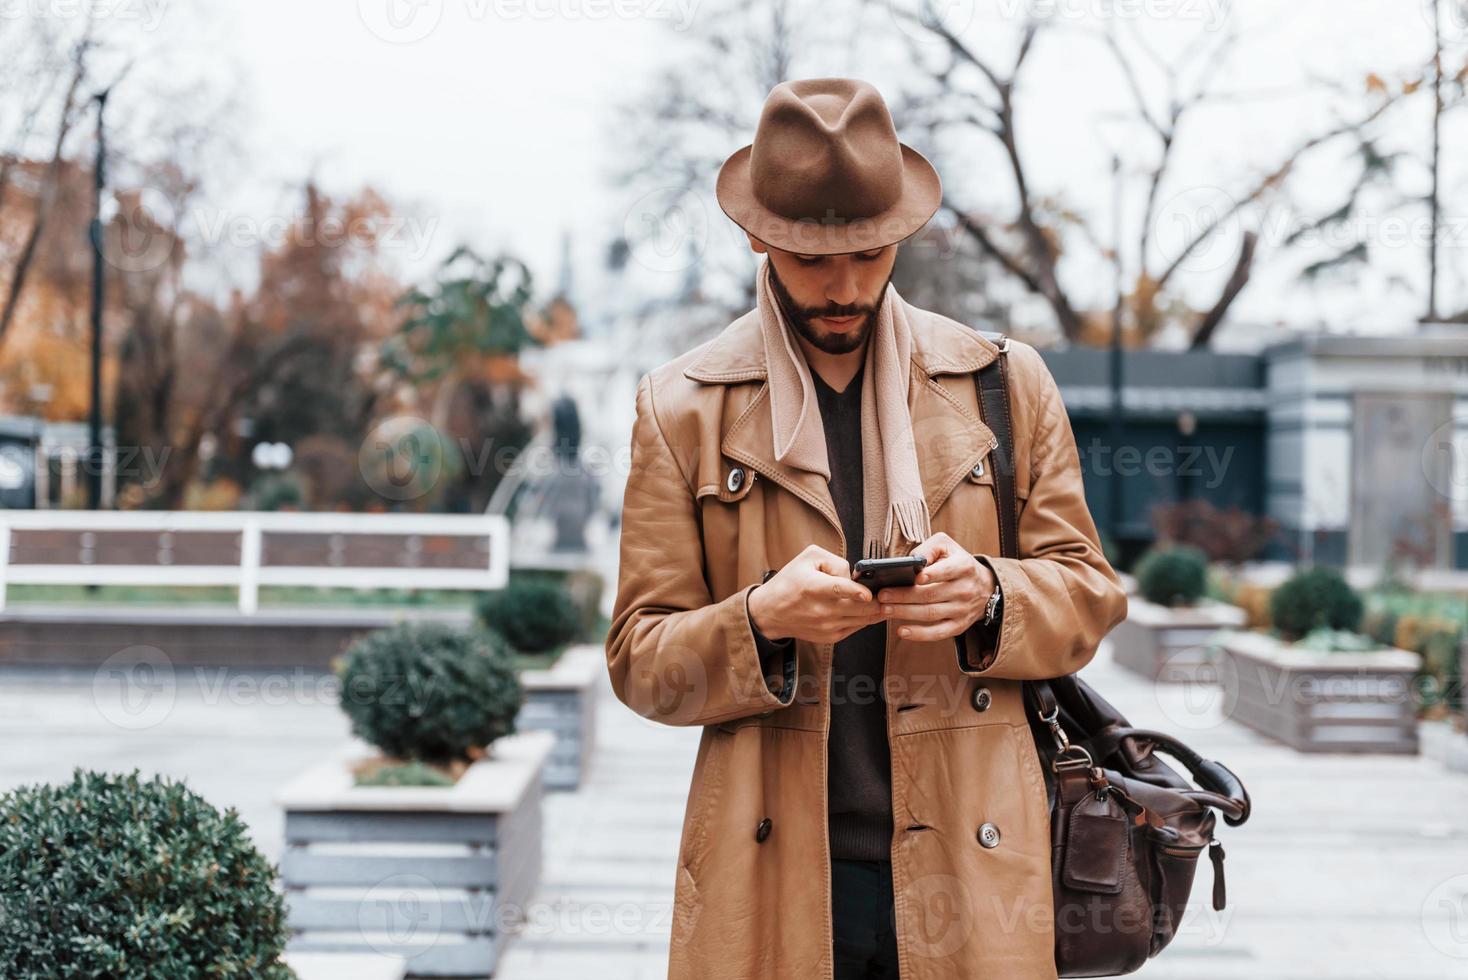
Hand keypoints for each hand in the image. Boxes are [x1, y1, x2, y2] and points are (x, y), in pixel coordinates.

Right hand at [748, 544, 883, 644]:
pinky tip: (872, 609)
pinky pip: (858, 627)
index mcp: (812, 587)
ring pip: (863, 619)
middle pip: (858, 608)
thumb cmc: (790, 581)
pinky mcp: (830, 637)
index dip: (854, 591)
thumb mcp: (807, 558)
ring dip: (878, 610)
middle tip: (891, 592)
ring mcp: (826, 626)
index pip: (836, 589)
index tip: (868, 592)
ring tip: (889, 600)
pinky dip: (867, 618)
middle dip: (879, 601)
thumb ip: (835, 562)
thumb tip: (855, 576)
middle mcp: (820, 610)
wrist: (770, 613)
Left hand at [872, 531, 995, 642]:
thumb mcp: (947, 547)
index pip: (947, 571)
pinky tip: (902, 631)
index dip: (932, 575)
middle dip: (905, 595)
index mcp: (963, 567)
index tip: (915, 577)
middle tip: (883, 595)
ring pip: (931, 613)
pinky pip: (938, 633)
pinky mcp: (958, 626)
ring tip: (885, 609)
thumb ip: (929, 549)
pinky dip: (920, 634)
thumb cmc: (957, 562)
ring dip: (906, 613)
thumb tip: (911, 560)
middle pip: (932, 594)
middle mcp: (965, 589)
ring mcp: (962, 610)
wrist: (985, 587)